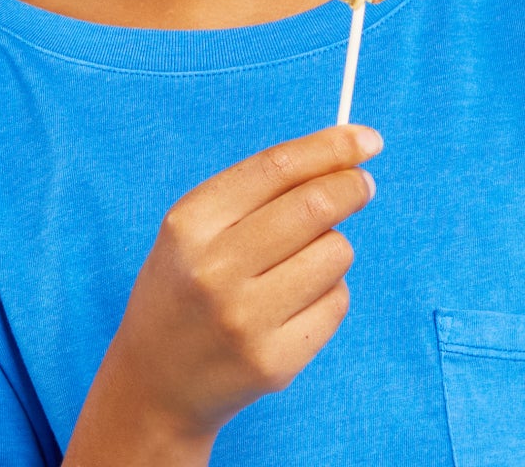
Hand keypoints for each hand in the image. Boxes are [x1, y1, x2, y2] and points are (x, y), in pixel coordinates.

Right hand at [101, 123, 382, 444]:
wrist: (156, 383)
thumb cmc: (188, 285)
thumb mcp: (198, 227)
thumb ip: (262, 190)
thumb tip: (346, 156)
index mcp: (190, 224)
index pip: (277, 167)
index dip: (331, 147)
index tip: (368, 140)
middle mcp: (214, 271)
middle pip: (314, 206)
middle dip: (351, 187)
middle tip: (362, 186)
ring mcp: (245, 321)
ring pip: (335, 253)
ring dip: (332, 249)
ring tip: (298, 266)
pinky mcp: (273, 363)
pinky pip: (337, 302)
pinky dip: (329, 293)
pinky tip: (293, 307)